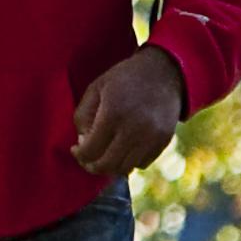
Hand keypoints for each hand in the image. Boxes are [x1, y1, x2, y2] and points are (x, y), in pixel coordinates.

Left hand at [68, 46, 188, 182]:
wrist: (165, 71)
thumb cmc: (125, 78)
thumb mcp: (96, 87)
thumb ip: (82, 115)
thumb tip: (82, 141)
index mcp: (113, 114)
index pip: (90, 151)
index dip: (79, 155)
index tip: (76, 150)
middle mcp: (134, 129)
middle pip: (107, 165)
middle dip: (92, 166)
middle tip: (87, 159)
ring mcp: (151, 137)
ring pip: (125, 168)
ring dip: (111, 166)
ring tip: (104, 155)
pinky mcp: (164, 141)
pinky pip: (142, 163)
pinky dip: (129, 161)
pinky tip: (123, 149)